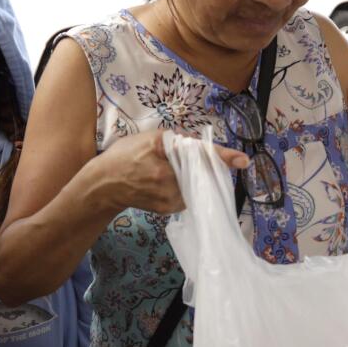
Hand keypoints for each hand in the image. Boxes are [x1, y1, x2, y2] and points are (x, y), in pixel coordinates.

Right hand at [95, 130, 248, 214]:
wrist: (104, 185)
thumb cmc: (125, 156)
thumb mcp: (148, 138)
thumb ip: (175, 140)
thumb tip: (199, 146)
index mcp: (161, 150)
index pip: (197, 152)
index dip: (222, 156)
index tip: (243, 160)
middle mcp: (167, 175)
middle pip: (201, 172)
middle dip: (208, 167)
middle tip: (204, 162)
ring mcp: (167, 195)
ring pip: (196, 185)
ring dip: (197, 178)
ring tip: (176, 172)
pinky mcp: (167, 208)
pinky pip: (187, 196)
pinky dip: (187, 188)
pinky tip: (172, 183)